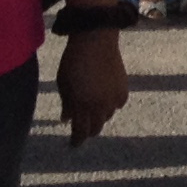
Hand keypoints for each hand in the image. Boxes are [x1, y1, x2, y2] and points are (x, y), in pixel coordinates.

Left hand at [57, 27, 130, 144]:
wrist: (95, 42)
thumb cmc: (73, 61)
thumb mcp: (63, 84)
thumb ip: (66, 104)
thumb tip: (66, 119)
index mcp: (82, 106)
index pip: (80, 132)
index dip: (76, 141)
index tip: (72, 144)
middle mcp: (99, 106)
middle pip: (96, 128)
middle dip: (88, 131)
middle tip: (82, 129)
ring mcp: (112, 98)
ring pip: (107, 117)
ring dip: (99, 117)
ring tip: (92, 111)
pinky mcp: (123, 89)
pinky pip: (117, 104)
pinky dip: (110, 105)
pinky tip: (105, 98)